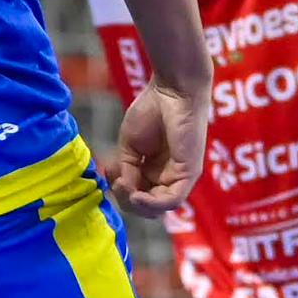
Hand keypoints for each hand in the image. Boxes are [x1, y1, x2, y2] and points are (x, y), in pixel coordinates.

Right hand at [103, 79, 205, 214]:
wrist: (172, 89)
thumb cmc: (152, 110)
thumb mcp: (130, 146)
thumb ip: (127, 170)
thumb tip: (126, 190)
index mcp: (153, 170)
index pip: (135, 196)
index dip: (119, 191)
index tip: (108, 171)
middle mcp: (167, 177)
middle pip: (146, 207)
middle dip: (126, 200)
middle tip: (115, 182)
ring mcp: (180, 176)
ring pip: (158, 208)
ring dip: (137, 204)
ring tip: (124, 187)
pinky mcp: (189, 173)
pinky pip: (173, 200)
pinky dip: (153, 203)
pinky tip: (137, 195)